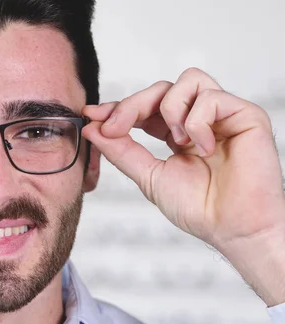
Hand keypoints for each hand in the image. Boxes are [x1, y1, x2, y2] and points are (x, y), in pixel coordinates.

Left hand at [82, 68, 284, 255]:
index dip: (119, 107)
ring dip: (170, 110)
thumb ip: (121, 150)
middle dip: (132, 104)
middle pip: (161, 89)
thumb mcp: (148, 176)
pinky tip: (204, 148)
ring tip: (176, 142)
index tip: (92, 114)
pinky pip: (211, 97)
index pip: (145, 108)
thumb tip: (93, 128)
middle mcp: (199, 120)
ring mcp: (222, 115)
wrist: (231, 228)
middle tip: (116, 126)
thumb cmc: (198, 208)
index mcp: (177, 133)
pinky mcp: (245, 115)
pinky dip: (197, 122)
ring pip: (187, 81)